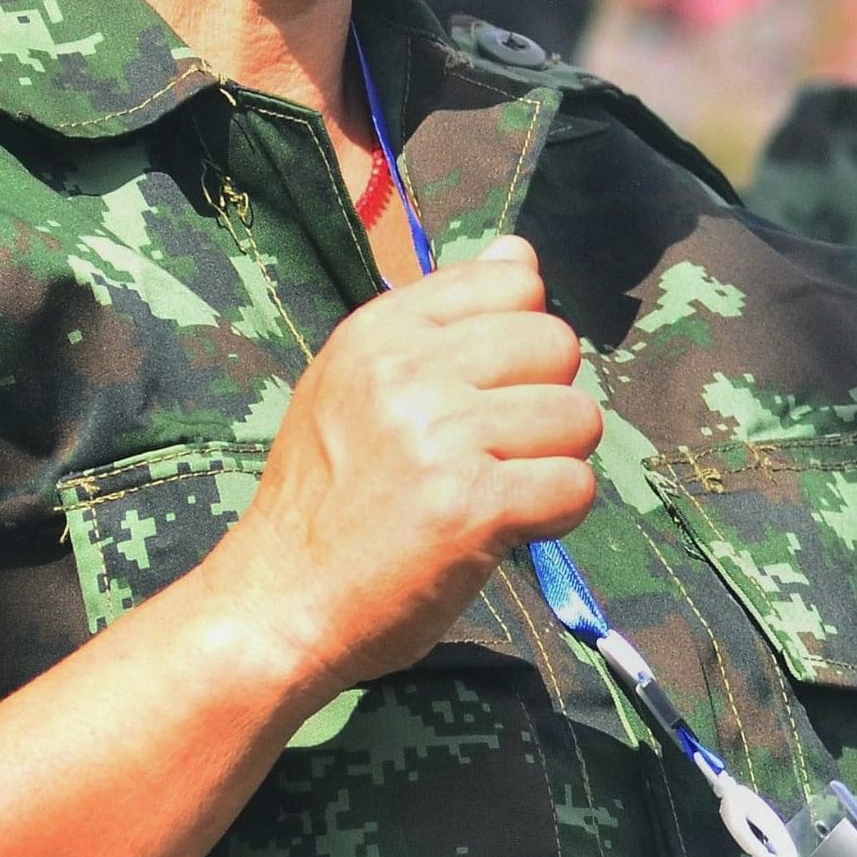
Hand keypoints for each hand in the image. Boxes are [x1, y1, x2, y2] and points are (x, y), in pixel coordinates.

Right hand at [199, 237, 601, 690]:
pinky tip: (510, 528)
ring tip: (501, 489)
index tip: (487, 392)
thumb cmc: (324, 501)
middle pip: (556, 344)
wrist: (278, 603)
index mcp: (378, 331)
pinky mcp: (471, 503)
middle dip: (547, 401)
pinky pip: (574, 485)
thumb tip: (521, 252)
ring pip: (577, 416)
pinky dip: (556, 515)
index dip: (520, 341)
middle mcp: (407, 371)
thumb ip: (441, 320)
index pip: (513, 281)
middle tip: (499, 450)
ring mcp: (440, 435)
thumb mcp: (355, 385)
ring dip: (555, 461)